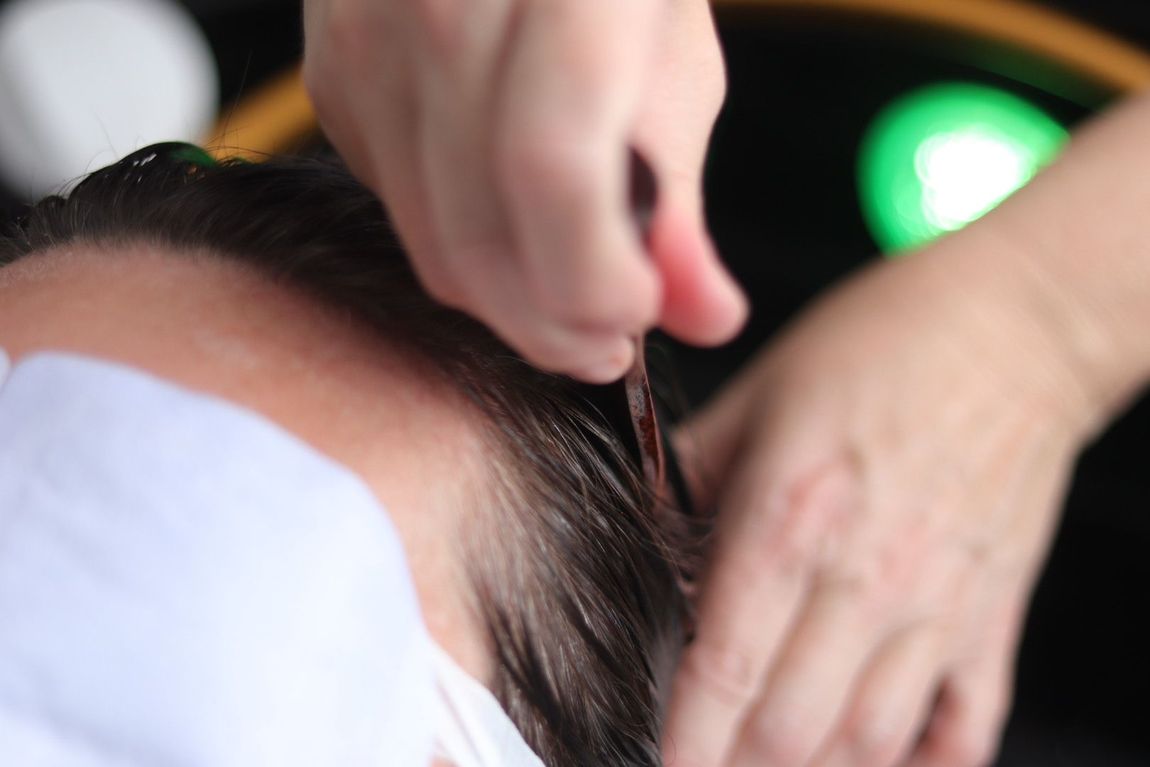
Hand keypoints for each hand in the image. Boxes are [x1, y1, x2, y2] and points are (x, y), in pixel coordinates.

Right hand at [303, 0, 745, 381]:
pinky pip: (397, 214)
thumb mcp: (674, 70)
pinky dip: (460, 243)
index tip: (640, 312)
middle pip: (477, 234)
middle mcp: (444, 2)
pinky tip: (503, 209)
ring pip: (432, 247)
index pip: (553, 170)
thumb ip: (681, 205)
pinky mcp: (329, 77)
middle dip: (554, 324)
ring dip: (511, 300)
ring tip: (570, 279)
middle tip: (609, 335)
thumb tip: (706, 319)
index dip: (596, 277)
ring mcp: (368, 40)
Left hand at [664, 230, 1107, 766]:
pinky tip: (880, 761)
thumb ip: (689, 471)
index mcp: (790, 520)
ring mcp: (937, 605)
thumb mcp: (757, 392)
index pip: (725, 668)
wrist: (1013, 326)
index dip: (684, 739)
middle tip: (708, 757)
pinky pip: (966, 728)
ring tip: (774, 760)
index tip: (665, 765)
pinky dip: (922, 763)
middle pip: (792, 731)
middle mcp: (864, 578)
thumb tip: (643, 524)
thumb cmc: (878, 345)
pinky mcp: (993, 614)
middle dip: (737, 764)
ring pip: (871, 743)